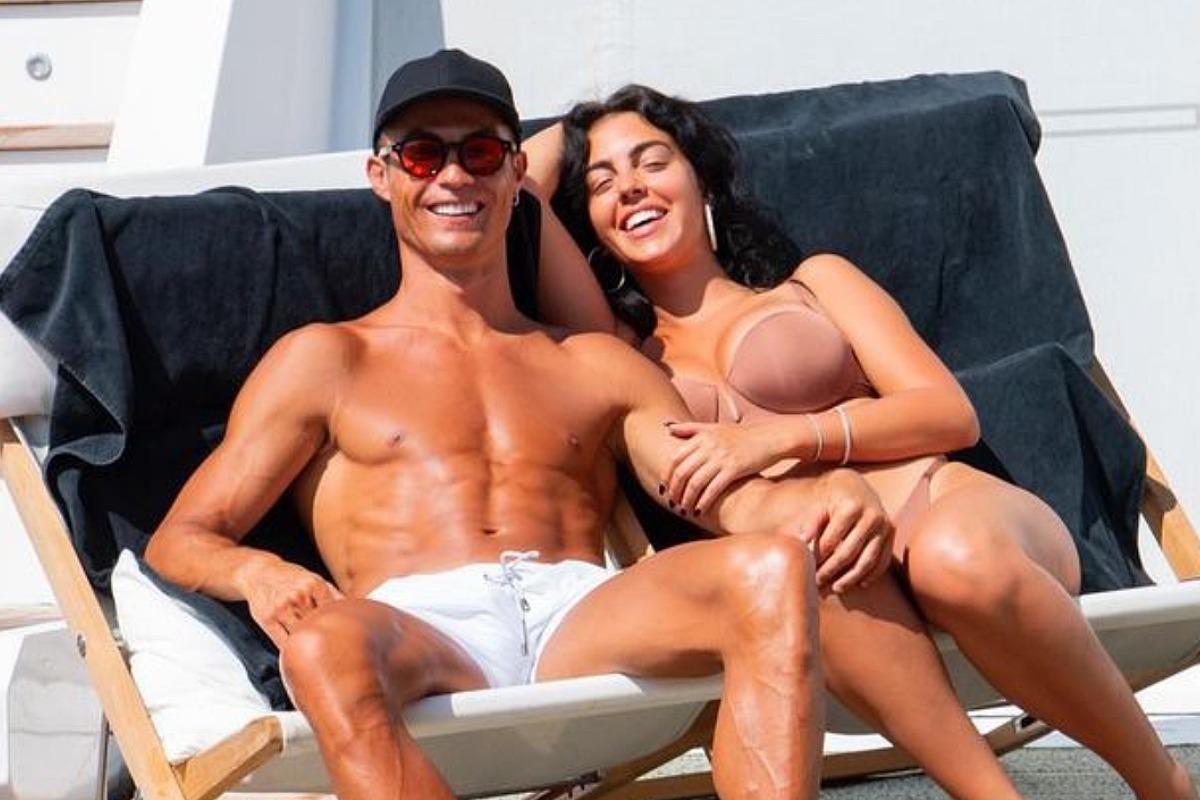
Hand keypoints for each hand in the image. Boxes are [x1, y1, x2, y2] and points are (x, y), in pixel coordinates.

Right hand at [237, 559, 344, 647]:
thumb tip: (354, 608)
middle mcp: (298, 596)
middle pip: (318, 625)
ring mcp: (281, 608)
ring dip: (309, 647)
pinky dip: (291, 651)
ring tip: (319, 659)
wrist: (259, 572)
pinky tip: (298, 656)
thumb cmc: (291, 578)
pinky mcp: (266, 619)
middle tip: (337, 655)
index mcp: (314, 585)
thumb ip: (333, 594)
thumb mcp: (313, 578)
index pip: (333, 612)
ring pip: (300, 635)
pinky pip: (282, 641)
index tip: (347, 640)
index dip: (340, 627)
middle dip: (326, 638)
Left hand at [663, 419, 789, 514]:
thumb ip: (691, 428)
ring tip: (684, 509)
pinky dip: (703, 501)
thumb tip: (668, 429)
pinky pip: (713, 489)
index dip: (667, 476)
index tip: (663, 488)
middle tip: (672, 502)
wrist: (770, 438)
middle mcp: (709, 445)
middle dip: (674, 491)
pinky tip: (699, 510)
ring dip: (687, 499)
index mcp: (702, 436)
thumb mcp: (715, 426)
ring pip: (695, 483)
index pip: (675, 458)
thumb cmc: (742, 435)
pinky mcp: (735, 468)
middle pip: (682, 472)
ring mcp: (722, 457)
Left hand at [809, 469, 893, 593]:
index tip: (808, 569)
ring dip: (851, 578)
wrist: (857, 487)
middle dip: (831, 570)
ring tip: (836, 588)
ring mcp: (884, 525)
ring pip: (867, 560)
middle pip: (849, 552)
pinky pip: (883, 560)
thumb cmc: (833, 502)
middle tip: (818, 582)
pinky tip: (859, 584)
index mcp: (851, 507)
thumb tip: (803, 540)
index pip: (832, 539)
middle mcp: (871, 516)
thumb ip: (811, 522)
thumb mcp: (821, 507)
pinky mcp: (892, 533)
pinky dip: (872, 574)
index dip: (819, 556)